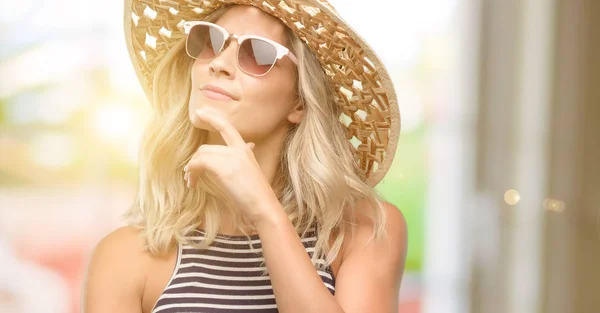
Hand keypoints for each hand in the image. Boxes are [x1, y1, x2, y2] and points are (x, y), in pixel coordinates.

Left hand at [184, 107, 278, 225]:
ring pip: (201, 155)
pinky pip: (198, 164)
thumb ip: (246, 157)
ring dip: (191, 168)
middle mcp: (238, 150)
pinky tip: (192, 183)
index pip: (228, 127)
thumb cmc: (257, 195)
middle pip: (206, 148)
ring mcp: (231, 157)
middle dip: (195, 160)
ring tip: (190, 181)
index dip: (213, 118)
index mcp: (244, 150)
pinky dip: (192, 173)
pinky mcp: (223, 167)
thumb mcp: (252, 171)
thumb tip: (249, 145)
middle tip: (189, 174)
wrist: (263, 206)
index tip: (200, 111)